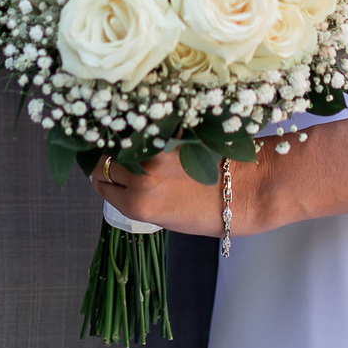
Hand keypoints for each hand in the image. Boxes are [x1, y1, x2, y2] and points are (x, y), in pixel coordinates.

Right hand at [91, 146, 232, 235]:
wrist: (246, 191)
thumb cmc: (211, 213)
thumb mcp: (165, 217)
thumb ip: (139, 199)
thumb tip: (123, 178)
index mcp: (138, 206)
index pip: (101, 185)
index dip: (103, 180)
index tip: (107, 175)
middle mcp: (140, 178)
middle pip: (103, 162)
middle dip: (107, 162)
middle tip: (118, 161)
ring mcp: (154, 154)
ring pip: (119, 143)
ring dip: (122, 144)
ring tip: (133, 147)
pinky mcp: (169, 134)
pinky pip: (144, 131)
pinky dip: (143, 132)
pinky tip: (151, 136)